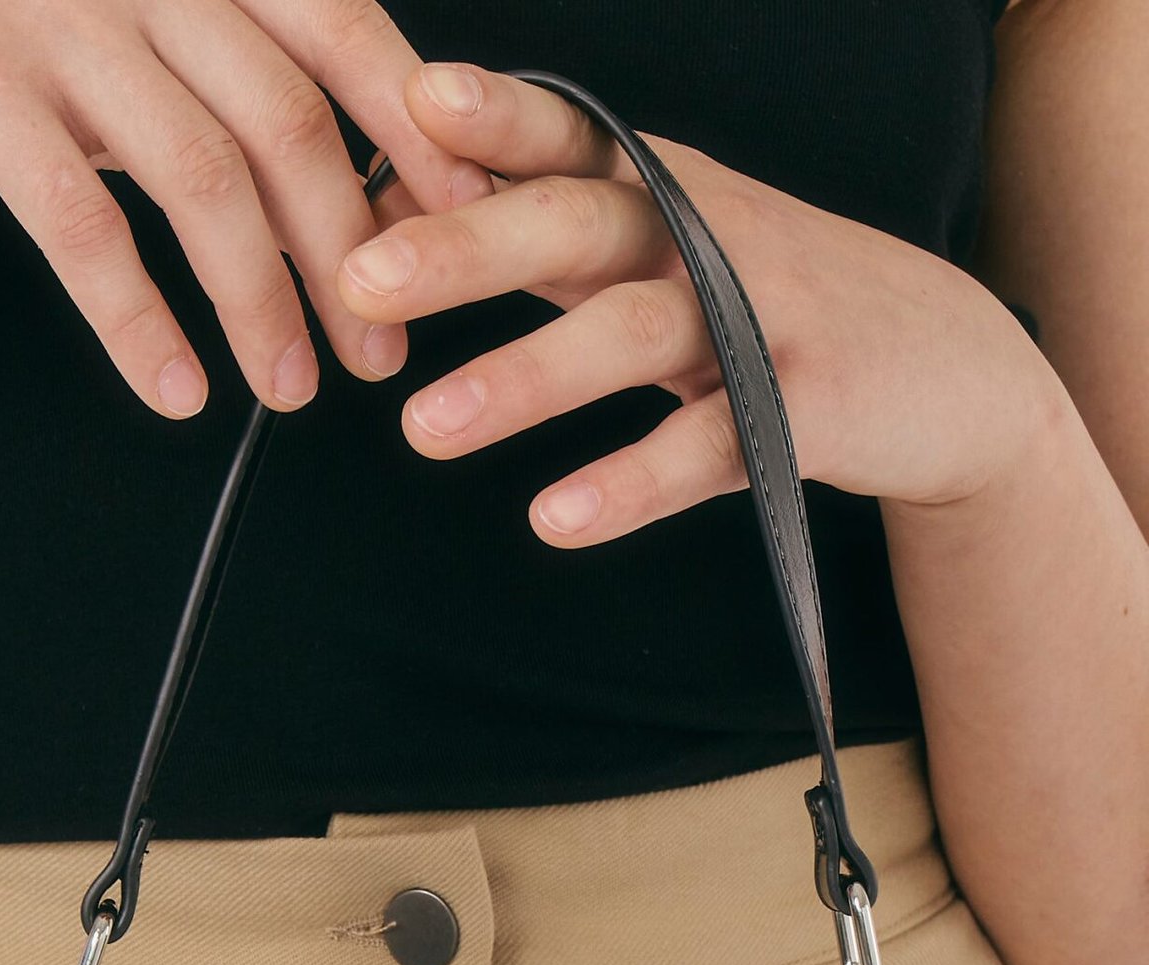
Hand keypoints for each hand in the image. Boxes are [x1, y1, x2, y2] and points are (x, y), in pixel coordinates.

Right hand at [0, 0, 485, 414]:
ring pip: (196, 170)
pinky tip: (177, 389)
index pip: (337, 25)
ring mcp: (49, 13)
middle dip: (346, 248)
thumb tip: (362, 200)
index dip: (413, 128)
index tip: (468, 227)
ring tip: (290, 389)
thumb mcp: (128, 71)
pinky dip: (138, 318)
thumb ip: (227, 99)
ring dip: (257, 297)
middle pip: (283, 113)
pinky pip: (80, 221)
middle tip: (381, 354)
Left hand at [335, 63, 1060, 545]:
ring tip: (420, 430)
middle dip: (466, 248)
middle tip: (360, 278)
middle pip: (577, 226)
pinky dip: (626, 485)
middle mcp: (706, 236)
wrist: (947, 371)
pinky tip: (554, 518)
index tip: (414, 102)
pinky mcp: (801, 412)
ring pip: (629, 336)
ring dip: (522, 380)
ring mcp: (759, 320)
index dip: (496, 118)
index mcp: (661, 192)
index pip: (567, 140)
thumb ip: (541, 235)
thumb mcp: (659, 252)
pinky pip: (701, 450)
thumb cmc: (769, 304)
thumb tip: (389, 209)